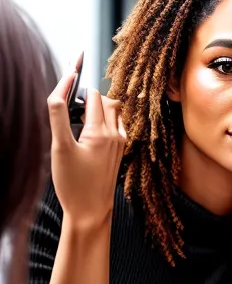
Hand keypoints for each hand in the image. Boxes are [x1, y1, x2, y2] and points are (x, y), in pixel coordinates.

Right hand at [47, 58, 125, 228]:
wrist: (91, 211)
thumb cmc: (73, 183)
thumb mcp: (59, 147)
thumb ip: (59, 114)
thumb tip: (62, 87)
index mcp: (102, 131)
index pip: (93, 95)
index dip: (78, 85)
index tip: (70, 72)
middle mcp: (117, 135)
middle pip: (106, 101)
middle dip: (88, 98)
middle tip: (70, 109)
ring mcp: (121, 144)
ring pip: (114, 112)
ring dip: (97, 108)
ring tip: (78, 121)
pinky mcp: (120, 152)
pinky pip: (117, 126)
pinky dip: (105, 121)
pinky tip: (89, 131)